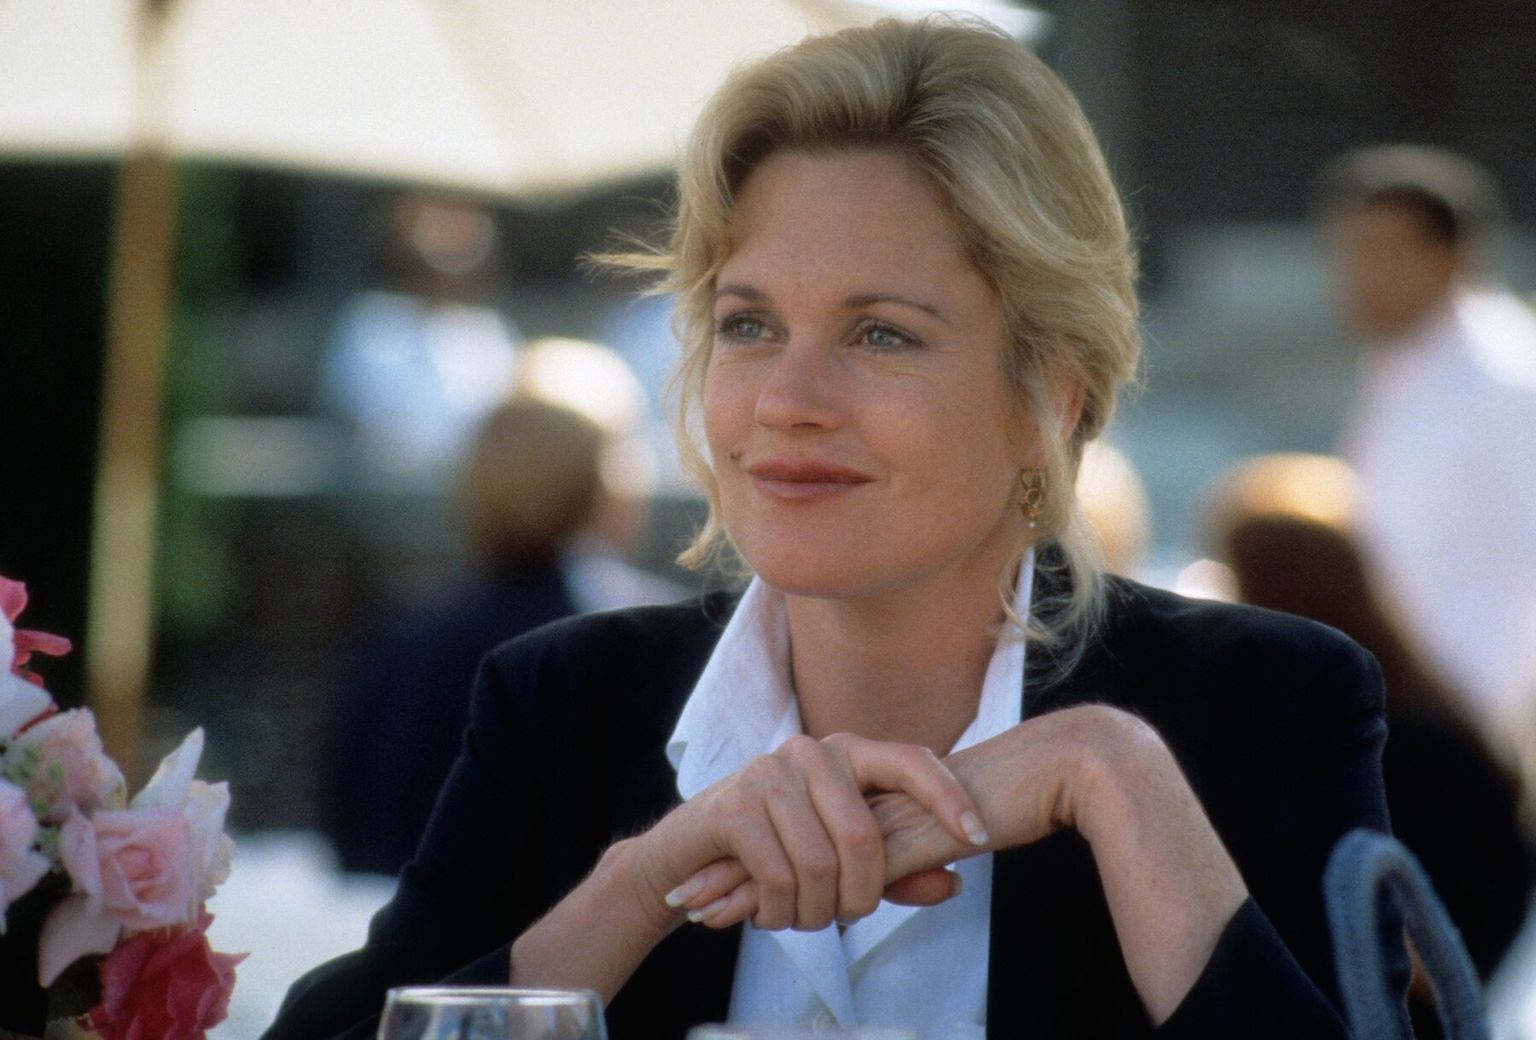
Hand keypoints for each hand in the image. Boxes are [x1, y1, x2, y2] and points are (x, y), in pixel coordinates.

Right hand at [645, 732, 988, 930]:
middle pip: (864, 836)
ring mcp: (769, 774)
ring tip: (799, 917)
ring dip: (814, 912)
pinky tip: (769, 915)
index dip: (948, 797)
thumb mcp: (842, 858)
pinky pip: (778, 877)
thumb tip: (952, 885)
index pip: (912, 761)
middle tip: (846, 917)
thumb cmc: (778, 849)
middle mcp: (811, 752)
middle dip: (860, 896)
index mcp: (848, 754)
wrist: (691, 851)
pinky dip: (779, 913)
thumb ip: (896, 868)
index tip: (979, 835)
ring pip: (820, 864)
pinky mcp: (733, 807)